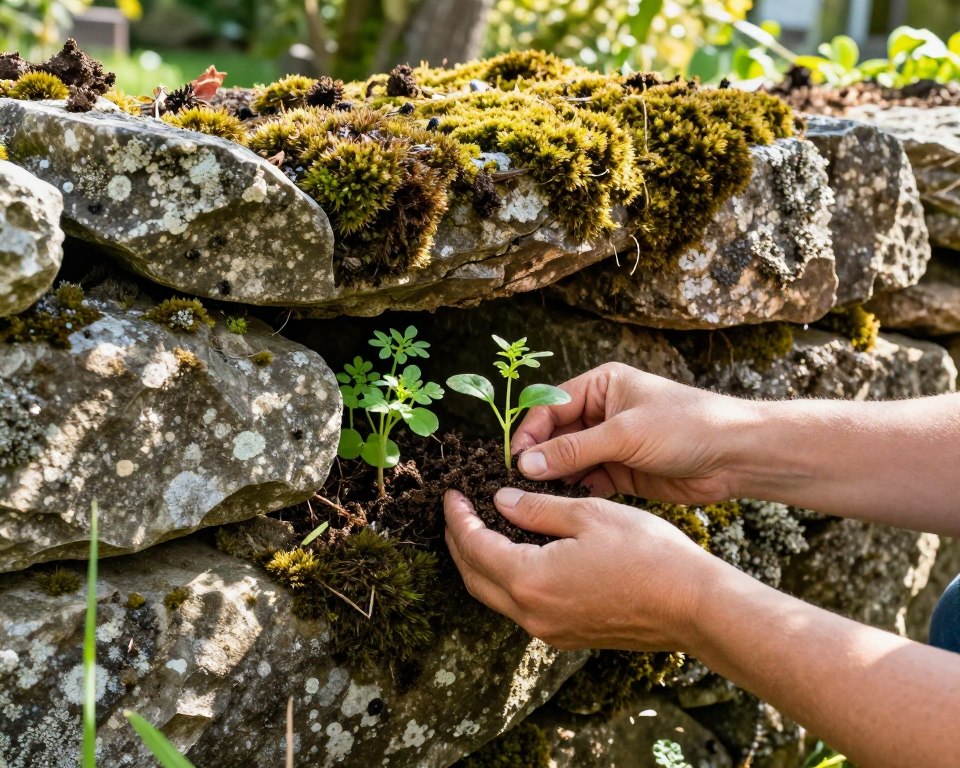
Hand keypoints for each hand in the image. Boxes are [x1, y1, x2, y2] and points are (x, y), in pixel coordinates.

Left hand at [443, 488, 713, 650]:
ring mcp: (549, 630)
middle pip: (474, 578)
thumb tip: (500, 501)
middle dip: (458, 543)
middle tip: (456, 512)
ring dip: (479, 564)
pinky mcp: (567, 635)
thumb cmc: (647, 554)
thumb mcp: (588, 515)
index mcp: (530, 581)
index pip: (474, 547)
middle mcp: (532, 613)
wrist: (692, 606)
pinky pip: (520, 607)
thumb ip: (538, 508)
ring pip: (494, 596)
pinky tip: (515, 556)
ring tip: (478, 530)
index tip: (451, 494)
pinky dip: (504, 580)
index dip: (458, 518)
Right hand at [512, 362, 754, 502]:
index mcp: (601, 385)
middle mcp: (602, 412)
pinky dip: (575, 492)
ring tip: (534, 500)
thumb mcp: (624, 434)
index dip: (530, 433)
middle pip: (555, 436)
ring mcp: (611, 443)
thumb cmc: (686, 426)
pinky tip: (562, 506)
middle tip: (517, 485)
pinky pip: (588, 481)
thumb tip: (525, 464)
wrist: (736, 456)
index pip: (550, 406)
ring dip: (554, 479)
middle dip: (538, 459)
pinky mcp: (622, 471)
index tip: (513, 460)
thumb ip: (573, 450)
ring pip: (569, 461)